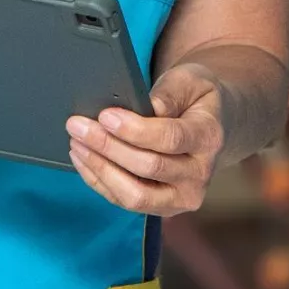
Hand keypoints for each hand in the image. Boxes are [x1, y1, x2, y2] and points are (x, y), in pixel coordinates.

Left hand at [66, 62, 226, 215]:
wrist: (212, 127)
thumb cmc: (196, 99)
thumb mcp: (191, 81)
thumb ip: (171, 92)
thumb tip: (148, 108)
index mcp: (209, 138)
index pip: (171, 139)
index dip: (135, 130)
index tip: (105, 116)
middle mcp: (200, 174)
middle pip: (148, 167)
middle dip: (108, 146)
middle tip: (78, 126)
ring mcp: (182, 196)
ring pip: (134, 194)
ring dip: (100, 169)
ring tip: (76, 144)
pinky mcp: (162, 208)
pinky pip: (124, 201)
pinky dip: (99, 180)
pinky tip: (83, 159)